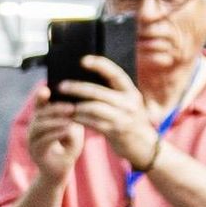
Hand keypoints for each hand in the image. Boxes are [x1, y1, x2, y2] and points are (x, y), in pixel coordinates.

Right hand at [20, 103, 90, 184]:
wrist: (61, 171)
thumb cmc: (68, 148)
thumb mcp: (73, 129)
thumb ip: (72, 119)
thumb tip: (73, 109)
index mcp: (40, 121)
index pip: (38, 105)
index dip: (40, 97)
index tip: (46, 88)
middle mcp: (32, 129)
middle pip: (39, 114)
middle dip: (55, 108)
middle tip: (71, 106)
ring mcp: (32, 141)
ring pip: (39, 126)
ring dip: (56, 120)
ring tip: (71, 117)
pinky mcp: (36, 153)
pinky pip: (44, 140)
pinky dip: (57, 133)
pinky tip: (68, 129)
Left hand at [60, 54, 160, 168]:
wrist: (144, 146)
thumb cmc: (130, 121)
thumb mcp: (128, 104)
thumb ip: (115, 94)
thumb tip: (87, 80)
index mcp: (132, 92)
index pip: (116, 74)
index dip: (100, 65)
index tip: (83, 60)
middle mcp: (129, 103)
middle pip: (98, 92)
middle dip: (77, 88)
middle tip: (61, 86)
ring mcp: (122, 118)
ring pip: (93, 108)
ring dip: (75, 106)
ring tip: (61, 104)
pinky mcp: (115, 131)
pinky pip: (92, 122)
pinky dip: (78, 118)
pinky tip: (69, 116)